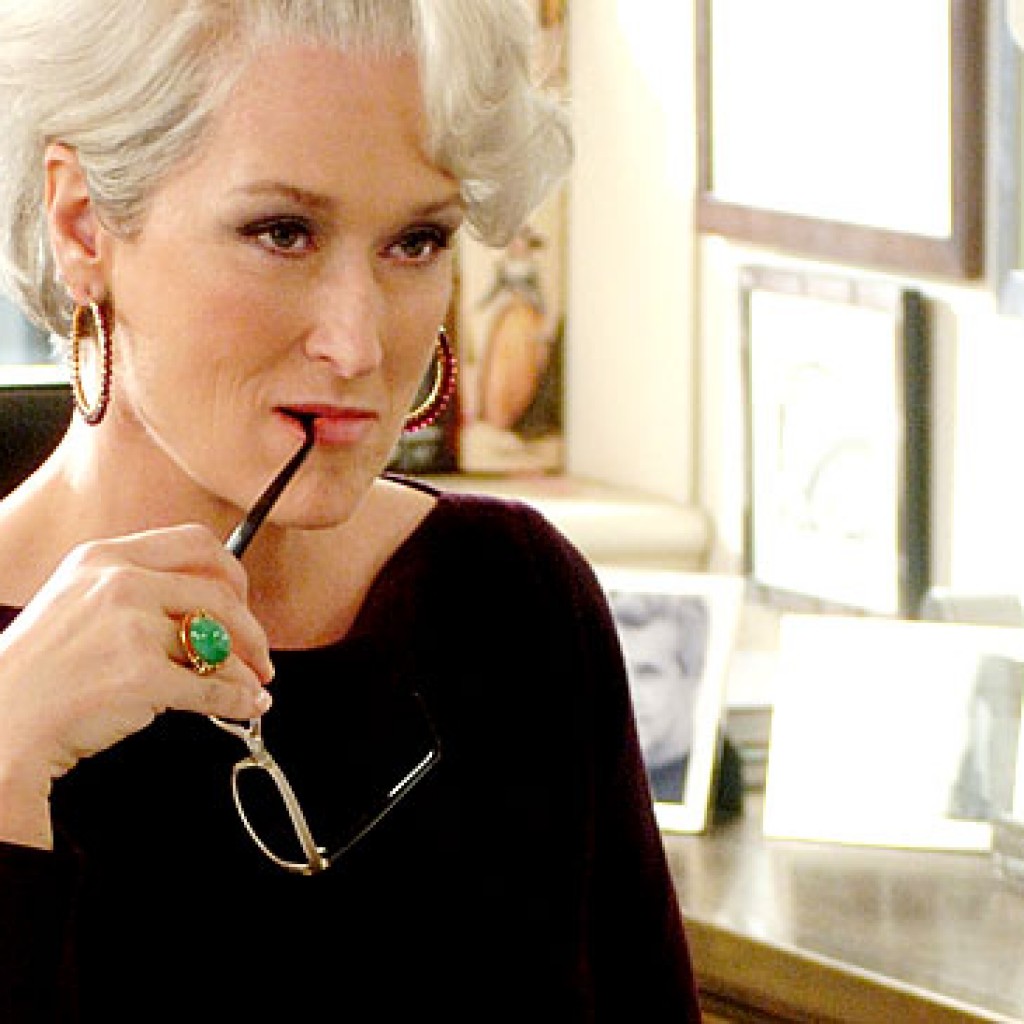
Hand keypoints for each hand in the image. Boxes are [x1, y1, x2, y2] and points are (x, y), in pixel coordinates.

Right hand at [0, 524, 274, 848]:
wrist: (0, 720)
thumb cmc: (40, 669)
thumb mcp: (78, 600)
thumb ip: (138, 590)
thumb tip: (215, 609)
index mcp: (106, 557)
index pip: (196, 543)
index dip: (232, 573)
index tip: (242, 600)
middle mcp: (119, 583)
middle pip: (218, 593)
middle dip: (251, 628)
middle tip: (259, 653)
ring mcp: (130, 630)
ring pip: (217, 643)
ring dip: (245, 670)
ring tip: (254, 685)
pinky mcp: (140, 678)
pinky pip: (210, 688)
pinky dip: (238, 701)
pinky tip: (246, 707)